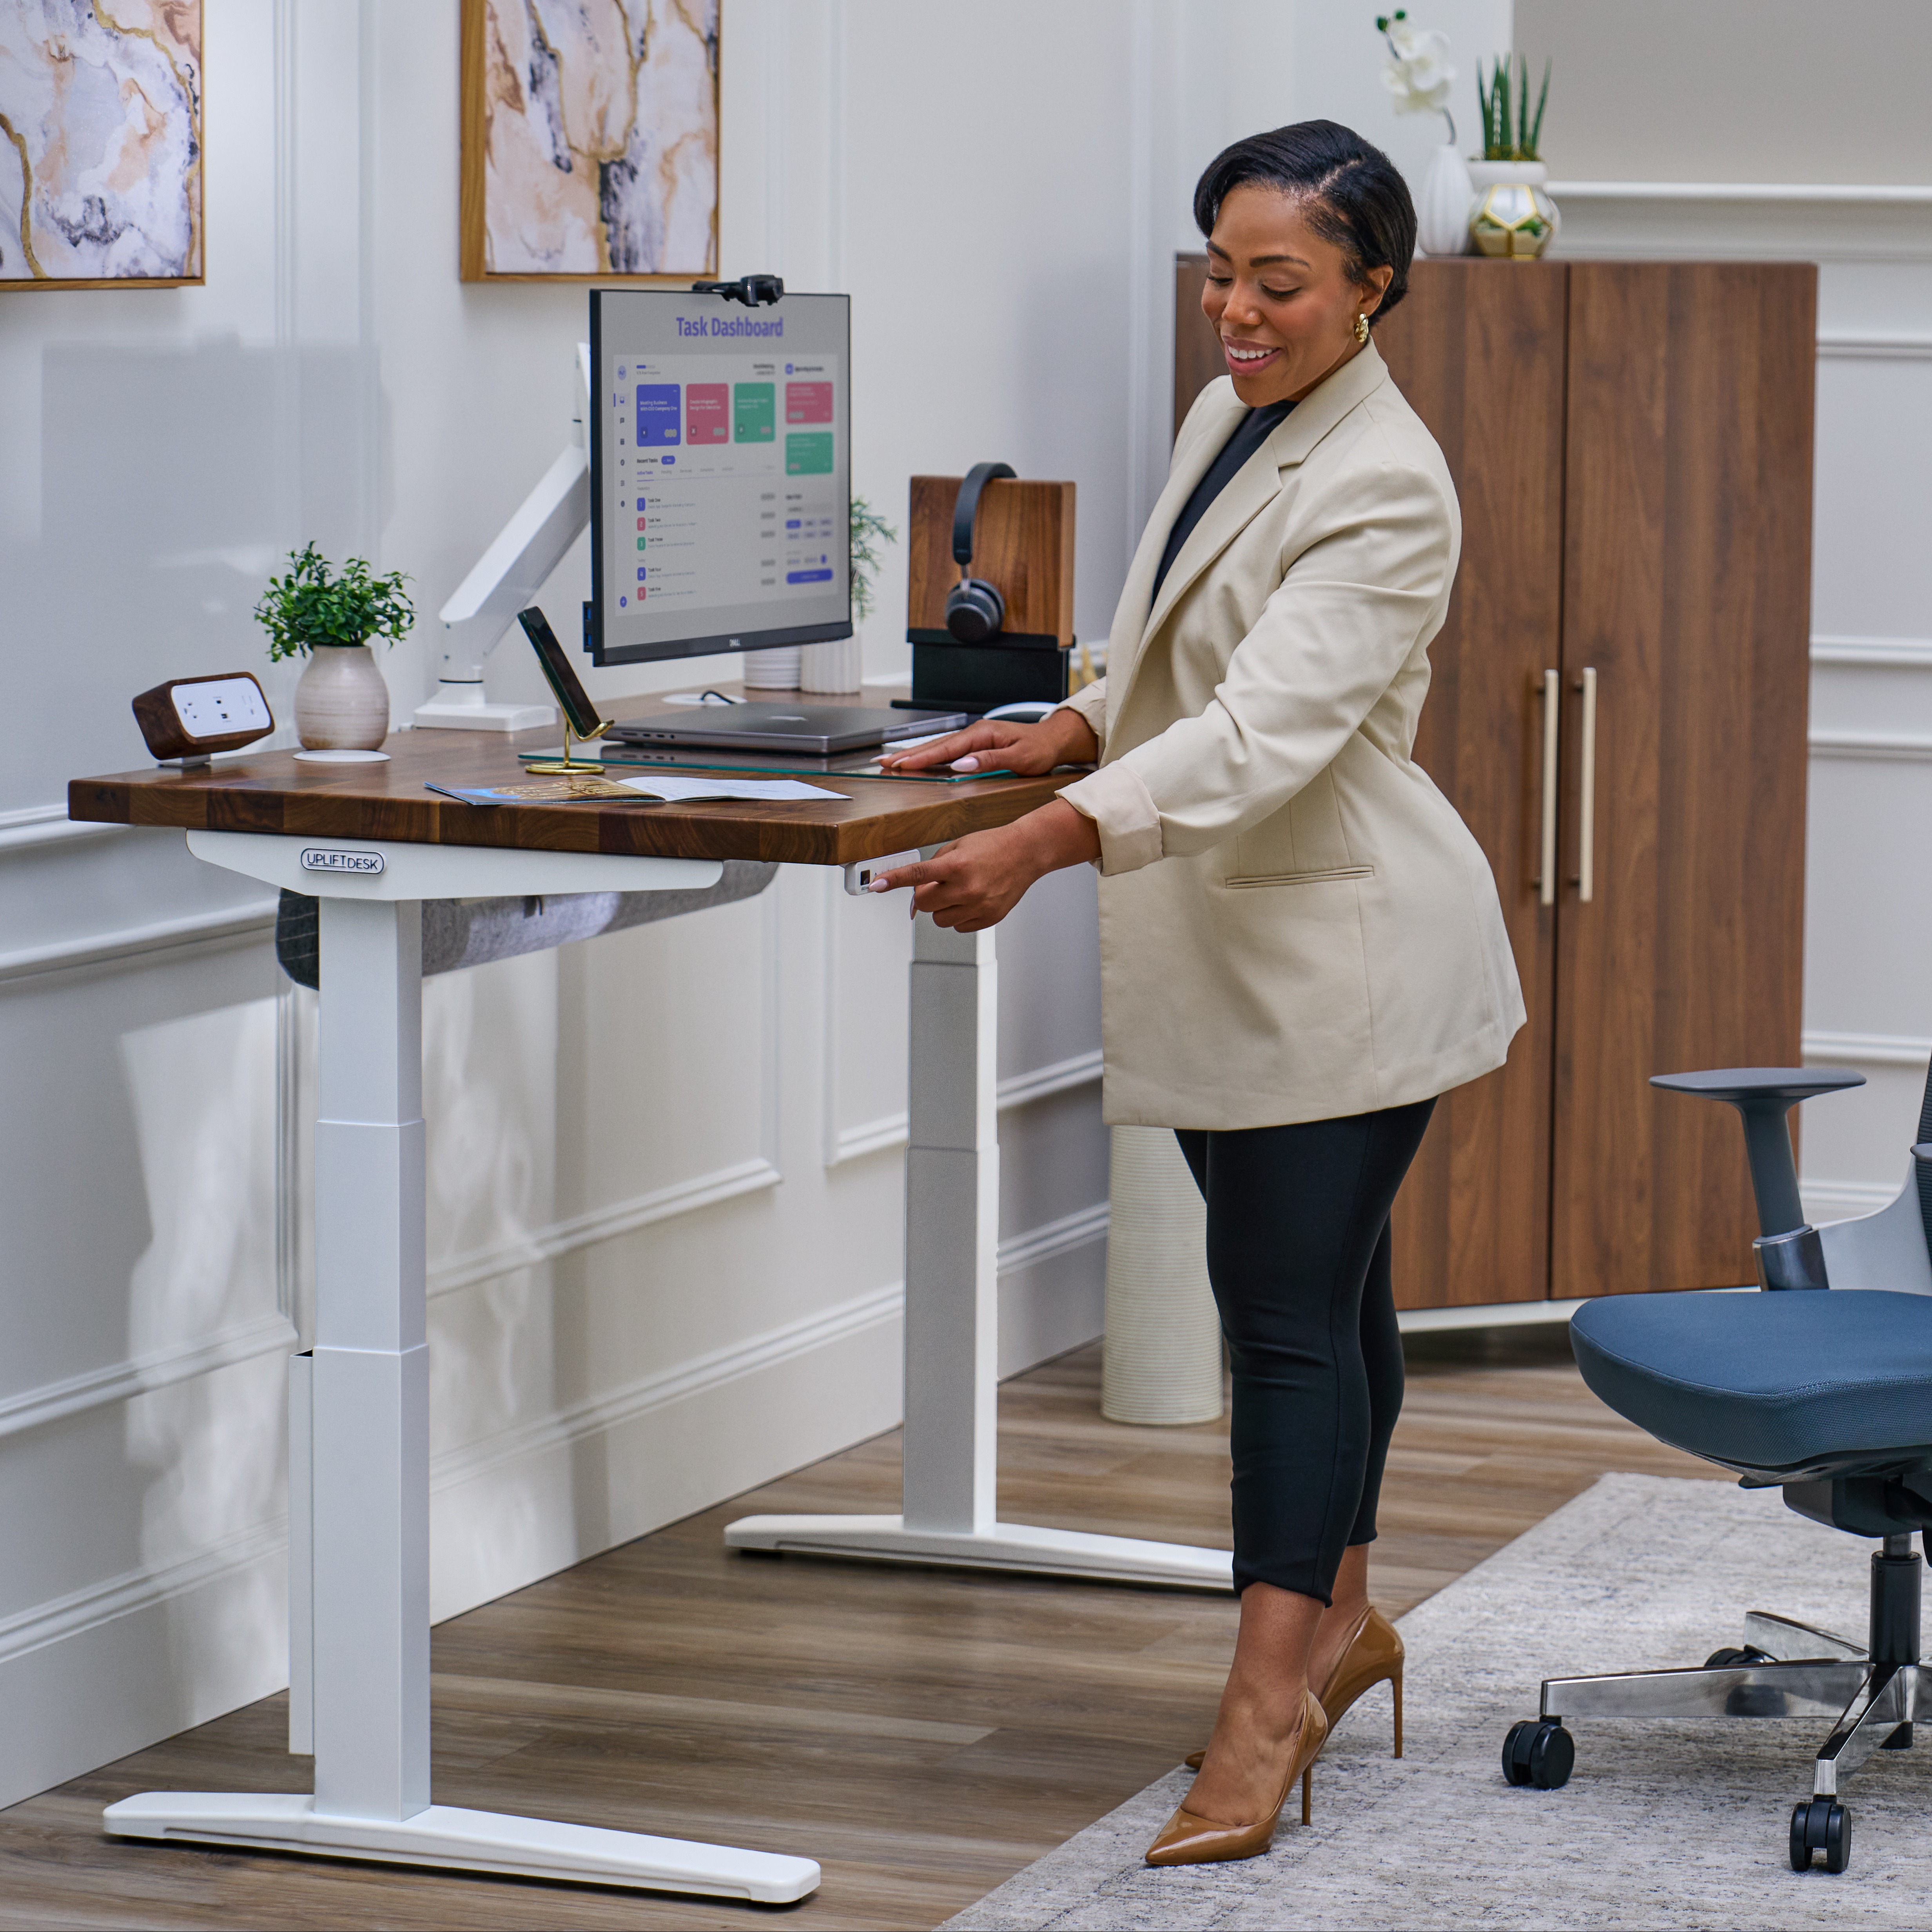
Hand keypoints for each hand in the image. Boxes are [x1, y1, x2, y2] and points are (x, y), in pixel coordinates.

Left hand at [870, 800, 1101, 930]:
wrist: (1026, 852)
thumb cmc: (992, 846)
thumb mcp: (958, 846)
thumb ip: (933, 868)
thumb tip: (915, 899)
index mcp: (956, 865)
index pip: (917, 876)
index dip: (893, 880)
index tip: (876, 885)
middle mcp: (967, 888)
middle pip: (924, 904)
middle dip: (926, 896)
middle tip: (940, 884)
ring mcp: (979, 906)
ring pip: (939, 920)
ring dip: (942, 908)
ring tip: (959, 891)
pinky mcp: (988, 918)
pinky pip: (958, 927)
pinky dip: (959, 916)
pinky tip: (972, 900)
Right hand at [876, 707, 1098, 776]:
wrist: (1052, 741)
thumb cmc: (1039, 750)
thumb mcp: (1019, 758)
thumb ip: (990, 761)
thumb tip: (962, 765)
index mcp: (983, 733)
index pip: (947, 748)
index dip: (923, 758)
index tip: (903, 764)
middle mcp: (975, 733)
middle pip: (935, 745)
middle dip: (907, 754)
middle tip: (883, 762)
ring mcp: (973, 738)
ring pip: (938, 747)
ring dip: (914, 755)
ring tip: (891, 761)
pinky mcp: (974, 745)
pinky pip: (946, 751)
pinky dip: (929, 756)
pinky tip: (916, 762)